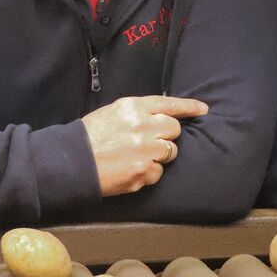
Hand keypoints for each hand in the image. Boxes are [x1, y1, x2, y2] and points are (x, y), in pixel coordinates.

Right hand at [81, 95, 207, 195]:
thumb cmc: (90, 136)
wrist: (73, 161)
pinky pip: (159, 172)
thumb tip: (160, 116)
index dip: (189, 107)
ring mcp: (145, 150)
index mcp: (134, 107)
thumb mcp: (113, 112)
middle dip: (166, 135)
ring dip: (159, 154)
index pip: (169, 104)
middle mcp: (143, 126)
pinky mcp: (143, 172)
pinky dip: (149, 172)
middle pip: (174, 129)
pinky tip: (132, 169)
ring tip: (137, 155)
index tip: (203, 110)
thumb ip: (138, 112)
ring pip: (170, 151)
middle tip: (149, 140)